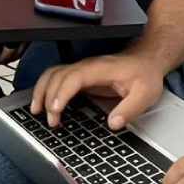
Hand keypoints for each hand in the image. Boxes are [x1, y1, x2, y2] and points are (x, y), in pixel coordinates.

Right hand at [29, 52, 165, 128]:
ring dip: (41, 91)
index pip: (74, 77)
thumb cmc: (144, 74)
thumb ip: (129, 109)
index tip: (56, 109)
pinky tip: (43, 102)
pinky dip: (45, 89)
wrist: (146, 60)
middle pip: (57, 76)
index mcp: (100, 69)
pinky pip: (56, 78)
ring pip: (52, 74)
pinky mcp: (80, 75)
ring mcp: (81, 69)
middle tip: (51, 121)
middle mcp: (86, 67)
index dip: (61, 92)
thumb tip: (113, 124)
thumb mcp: (145, 94)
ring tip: (36, 110)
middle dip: (48, 97)